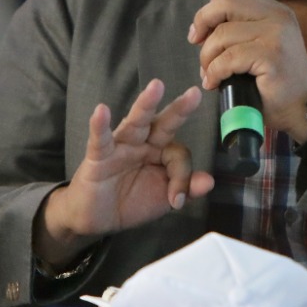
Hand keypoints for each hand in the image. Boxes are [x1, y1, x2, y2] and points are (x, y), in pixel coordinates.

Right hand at [35, 80, 211, 267]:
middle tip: (195, 94)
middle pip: (162, 123)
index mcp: (160, 150)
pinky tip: (101, 111)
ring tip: (156, 87)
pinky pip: (100, 140)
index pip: (178, 153)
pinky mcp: (98, 157)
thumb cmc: (131, 201)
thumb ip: (185, 187)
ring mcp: (120, 147)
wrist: (98, 219)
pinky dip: (100, 126)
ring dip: (145, 105)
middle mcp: (143, 143)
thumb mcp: (162, 198)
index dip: (182, 177)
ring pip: (135, 123)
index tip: (177, 201)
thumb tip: (209, 181)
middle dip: (179, 109)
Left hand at [188, 0, 306, 141]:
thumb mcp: (260, 45)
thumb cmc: (277, 81)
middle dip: (203, 22)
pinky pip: (228, 58)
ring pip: (222, 35)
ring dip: (207, 57)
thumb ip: (239, 30)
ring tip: (209, 73)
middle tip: (196, 44)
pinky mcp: (271, 56)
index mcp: (275, 11)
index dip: (212, 8)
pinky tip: (214, 83)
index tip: (202, 31)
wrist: (304, 107)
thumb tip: (200, 29)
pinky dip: (214, 72)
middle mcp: (278, 16)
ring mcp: (276, 35)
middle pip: (226, 4)